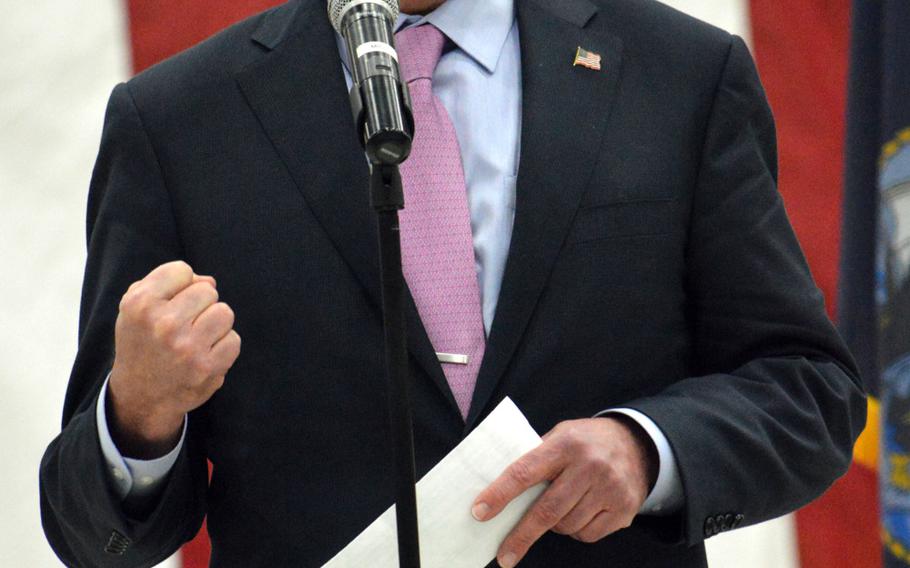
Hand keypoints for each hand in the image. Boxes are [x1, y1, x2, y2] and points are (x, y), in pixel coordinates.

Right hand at [107, 261, 240, 457]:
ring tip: (196, 338)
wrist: (141, 396)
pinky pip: (234, 339)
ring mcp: (187, 346)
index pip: (182, 270)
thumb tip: (210, 282)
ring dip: (214, 324)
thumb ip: (168, 282)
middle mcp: (163, 324)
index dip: (180, 285)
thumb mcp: (137, 308)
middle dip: (200, 305)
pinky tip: (205, 355)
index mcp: (140, 304)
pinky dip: (223, 347)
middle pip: (207, 291)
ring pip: (224, 312)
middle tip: (183, 326)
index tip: (170, 304)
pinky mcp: (208, 367)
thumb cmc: (144, 343)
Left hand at [472, 416, 657, 566]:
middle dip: (521, 536)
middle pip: (546, 510)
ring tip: (560, 507)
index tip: (479, 512)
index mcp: (566, 444)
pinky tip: (581, 511)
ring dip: (553, 526)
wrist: (637, 444)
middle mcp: (590, 466)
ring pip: (566, 526)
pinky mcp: (624, 509)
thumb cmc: (586, 442)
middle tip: (503, 555)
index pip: (525, 472)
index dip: (500, 494)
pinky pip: (586, 534)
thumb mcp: (560, 436)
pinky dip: (576, 530)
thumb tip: (498, 490)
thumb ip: (534, 458)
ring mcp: (610, 489)